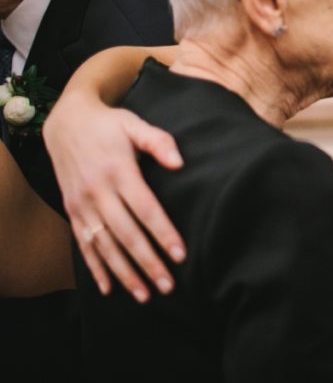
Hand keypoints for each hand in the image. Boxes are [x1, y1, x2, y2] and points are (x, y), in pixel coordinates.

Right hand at [43, 93, 184, 300]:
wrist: (66, 124)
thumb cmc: (109, 126)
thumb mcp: (135, 124)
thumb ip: (159, 141)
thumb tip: (179, 162)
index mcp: (118, 172)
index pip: (145, 210)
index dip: (163, 234)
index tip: (180, 255)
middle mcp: (98, 192)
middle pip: (126, 235)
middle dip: (147, 263)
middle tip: (168, 285)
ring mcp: (82, 205)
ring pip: (104, 246)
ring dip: (124, 273)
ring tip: (144, 294)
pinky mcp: (72, 211)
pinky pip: (83, 245)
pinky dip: (95, 269)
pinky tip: (109, 288)